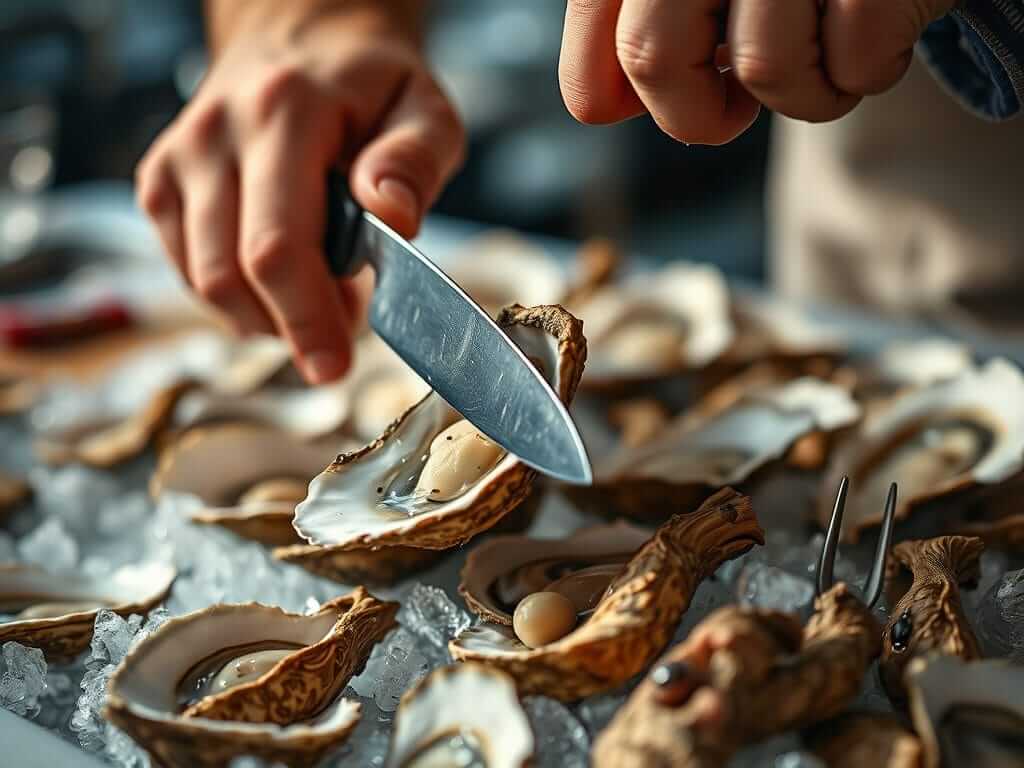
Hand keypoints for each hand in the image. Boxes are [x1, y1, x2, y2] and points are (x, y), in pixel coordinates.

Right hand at [136, 2, 463, 382]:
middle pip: (230, 275)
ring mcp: (178, 160)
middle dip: (288, 328)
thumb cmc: (371, 87)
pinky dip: (238, 298)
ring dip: (265, 316)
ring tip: (320, 295)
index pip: (277, 244)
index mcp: (284, 112)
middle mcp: (215, 135)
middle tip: (340, 339)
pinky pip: (189, 272)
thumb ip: (415, 161)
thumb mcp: (424, 108)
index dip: (304, 318)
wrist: (301, 40)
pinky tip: (281, 280)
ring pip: (204, 283)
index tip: (334, 366)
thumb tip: (393, 218)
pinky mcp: (160, 183)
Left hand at [559, 0, 955, 144]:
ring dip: (799, 98)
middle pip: (654, 54)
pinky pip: (855, 61)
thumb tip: (601, 107)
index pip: (600, 19)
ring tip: (823, 66)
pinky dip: (866, 74)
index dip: (602, 86)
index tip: (630, 107)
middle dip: (691, 115)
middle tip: (730, 113)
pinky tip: (878, 39)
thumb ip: (645, 17)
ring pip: (762, 67)